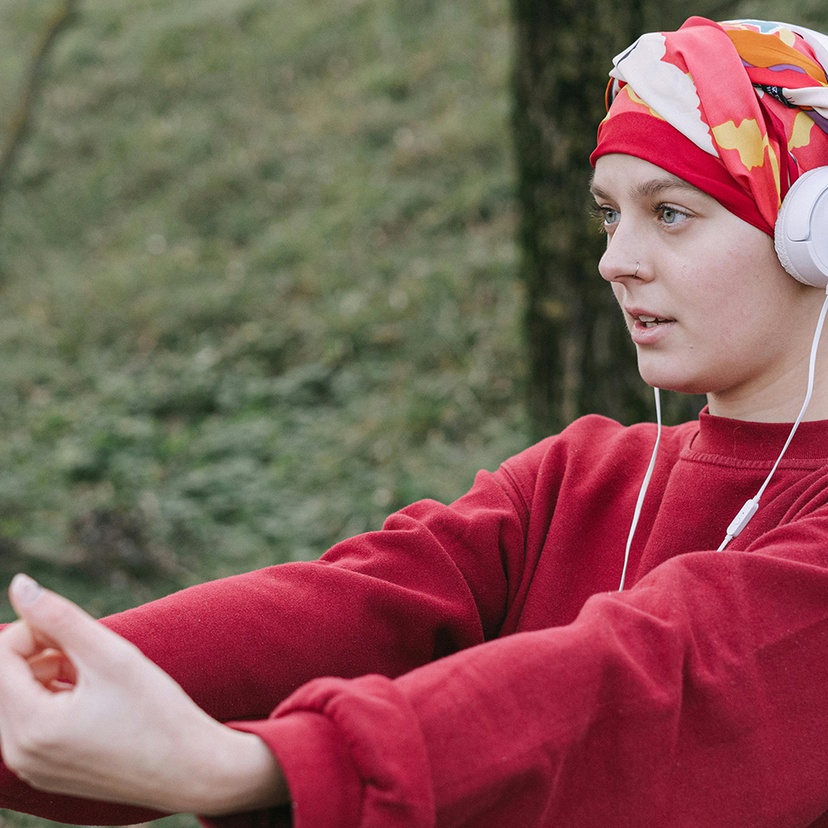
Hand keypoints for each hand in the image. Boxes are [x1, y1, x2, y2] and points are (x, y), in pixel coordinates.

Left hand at [0, 575, 287, 814]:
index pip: (2, 654)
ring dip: (51, 674)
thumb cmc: (158, 712)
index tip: (81, 630)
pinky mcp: (49, 773)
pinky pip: (34, 724)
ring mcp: (33, 768)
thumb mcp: (111, 656)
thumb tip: (20, 583)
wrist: (194, 771)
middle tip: (94, 650)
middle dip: (43, 652)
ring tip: (100, 675)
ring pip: (21, 698)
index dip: (38, 629)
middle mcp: (19, 754)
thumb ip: (60, 617)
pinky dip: (59, 700)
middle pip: (7, 677)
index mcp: (29, 727)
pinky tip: (100, 699)